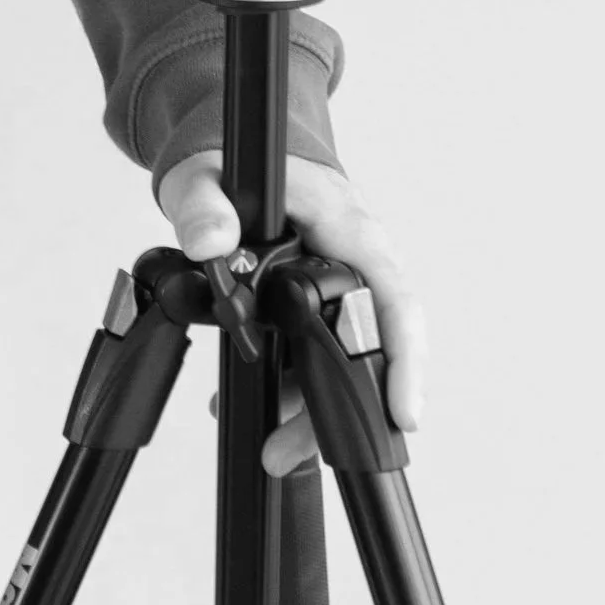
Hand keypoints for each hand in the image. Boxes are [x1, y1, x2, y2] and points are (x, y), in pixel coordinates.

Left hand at [156, 148, 422, 474]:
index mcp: (346, 224)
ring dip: (309, 405)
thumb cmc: (229, 159)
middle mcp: (355, 259)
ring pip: (341, 357)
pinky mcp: (318, 303)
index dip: (403, 356)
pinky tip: (260, 407)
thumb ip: (202, 207)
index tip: (402, 412)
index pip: (392, 294)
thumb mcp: (203, 177)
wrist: (228, 156)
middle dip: (339, 406)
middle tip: (292, 449)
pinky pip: (317, 352)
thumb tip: (209, 242)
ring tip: (273, 447)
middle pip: (371, 344)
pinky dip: (293, 384)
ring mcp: (340, 284)